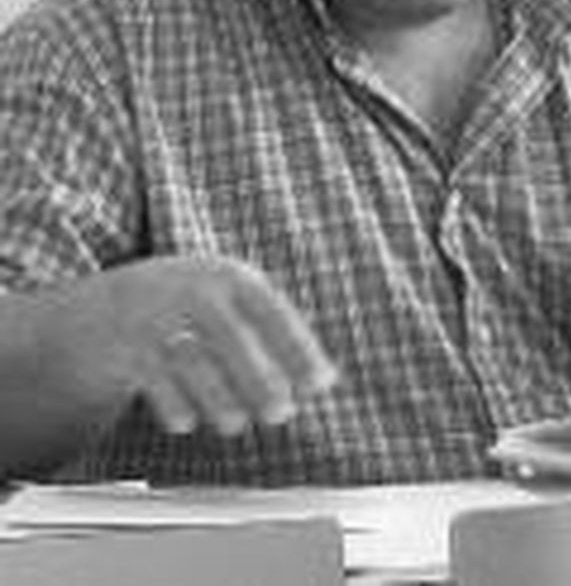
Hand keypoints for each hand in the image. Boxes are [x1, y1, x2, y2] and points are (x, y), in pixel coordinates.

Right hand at [92, 255, 336, 436]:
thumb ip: (275, 334)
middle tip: (281, 412)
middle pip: (231, 335)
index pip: (272, 313)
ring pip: (191, 358)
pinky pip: (151, 375)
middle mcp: (196, 293)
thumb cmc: (196, 307)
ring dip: (216, 395)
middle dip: (257, 377)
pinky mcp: (127, 347)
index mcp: (233, 279)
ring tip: (236, 423)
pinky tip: (186, 422)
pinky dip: (170, 401)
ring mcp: (159, 318)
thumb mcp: (234, 302)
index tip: (319, 383)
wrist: (114, 300)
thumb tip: (324, 379)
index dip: (297, 349)